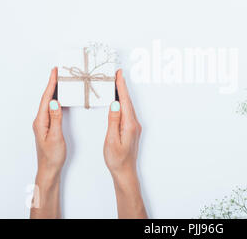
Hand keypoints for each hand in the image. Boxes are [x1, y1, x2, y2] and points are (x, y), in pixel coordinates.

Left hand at [31, 67, 64, 217]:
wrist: (49, 169)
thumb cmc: (52, 156)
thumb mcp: (56, 136)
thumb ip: (56, 118)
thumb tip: (55, 102)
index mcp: (41, 121)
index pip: (46, 99)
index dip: (51, 84)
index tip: (55, 72)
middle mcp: (40, 120)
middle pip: (46, 98)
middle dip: (52, 84)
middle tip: (58, 72)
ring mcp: (43, 123)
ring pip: (48, 102)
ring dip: (54, 91)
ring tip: (59, 80)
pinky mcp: (47, 126)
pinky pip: (51, 108)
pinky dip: (55, 100)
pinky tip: (59, 98)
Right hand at [104, 69, 146, 217]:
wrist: (125, 172)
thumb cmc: (117, 159)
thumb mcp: (111, 140)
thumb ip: (113, 121)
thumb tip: (115, 104)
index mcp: (129, 124)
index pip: (125, 101)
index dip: (121, 87)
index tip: (118, 75)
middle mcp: (134, 123)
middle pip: (128, 101)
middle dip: (122, 86)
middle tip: (116, 73)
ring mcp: (134, 126)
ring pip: (128, 105)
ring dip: (123, 94)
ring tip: (116, 82)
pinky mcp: (132, 129)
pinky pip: (127, 111)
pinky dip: (123, 102)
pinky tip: (119, 100)